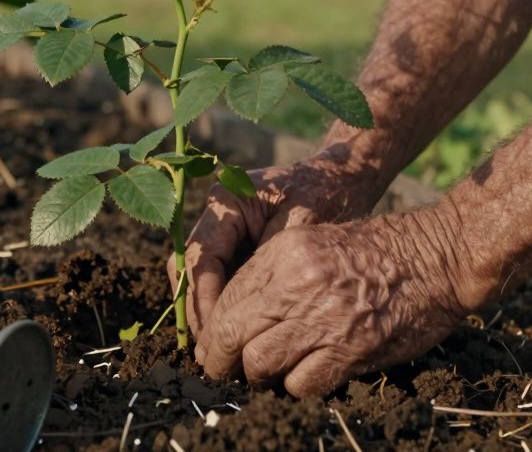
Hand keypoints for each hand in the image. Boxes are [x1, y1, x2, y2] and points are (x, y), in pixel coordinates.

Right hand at [167, 148, 376, 335]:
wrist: (343, 176)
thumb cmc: (327, 195)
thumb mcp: (302, 228)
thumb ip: (269, 263)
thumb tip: (244, 313)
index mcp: (226, 202)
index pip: (200, 259)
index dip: (203, 301)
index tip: (216, 338)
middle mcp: (216, 215)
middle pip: (188, 270)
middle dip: (199, 313)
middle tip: (213, 353)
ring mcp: (222, 229)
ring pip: (197, 278)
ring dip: (207, 313)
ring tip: (221, 352)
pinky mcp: (234, 243)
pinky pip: (218, 278)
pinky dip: (223, 306)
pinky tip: (236, 336)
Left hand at [194, 209, 470, 396]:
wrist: (438, 255)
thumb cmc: (381, 250)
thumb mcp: (317, 243)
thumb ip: (277, 274)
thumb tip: (241, 316)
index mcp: (285, 251)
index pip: (226, 298)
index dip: (212, 329)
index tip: (212, 345)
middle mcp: (296, 282)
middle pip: (231, 333)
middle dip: (218, 360)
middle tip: (220, 372)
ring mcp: (323, 317)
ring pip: (258, 363)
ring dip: (257, 376)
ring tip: (264, 377)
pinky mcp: (349, 349)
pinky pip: (300, 384)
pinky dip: (295, 387)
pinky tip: (303, 378)